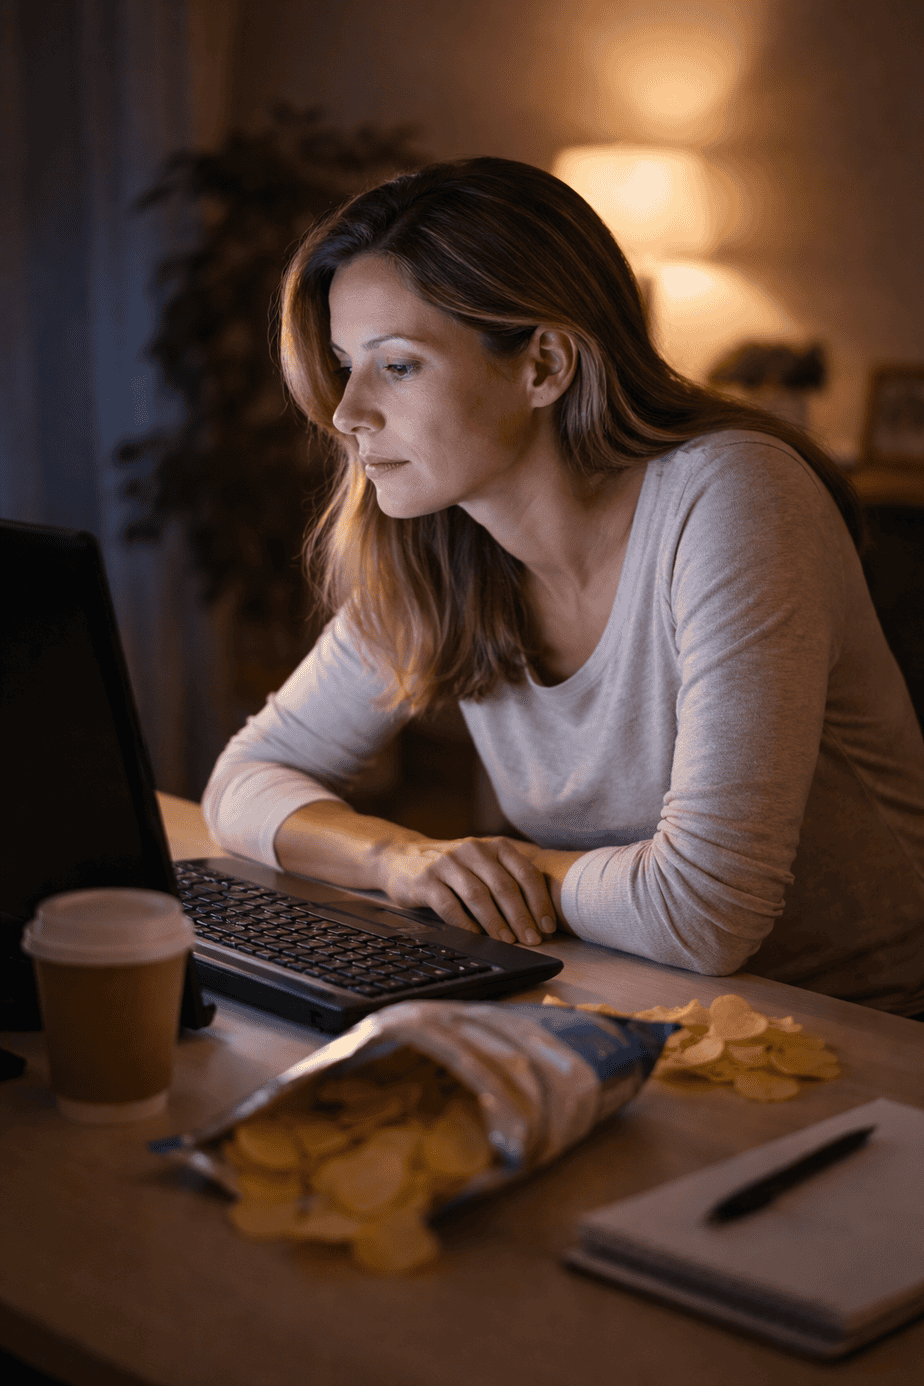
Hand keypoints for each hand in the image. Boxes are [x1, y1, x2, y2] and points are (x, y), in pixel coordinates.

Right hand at [375, 836, 557, 945]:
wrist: (403, 857)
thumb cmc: (455, 869)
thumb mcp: (483, 865)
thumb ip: (508, 880)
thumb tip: (539, 920)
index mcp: (495, 846)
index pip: (525, 873)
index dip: (539, 902)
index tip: (548, 927)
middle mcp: (473, 849)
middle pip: (504, 886)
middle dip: (521, 916)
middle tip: (532, 940)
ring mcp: (447, 863)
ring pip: (478, 895)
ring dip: (495, 921)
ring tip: (508, 941)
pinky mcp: (425, 879)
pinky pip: (448, 904)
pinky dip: (464, 923)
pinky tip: (475, 937)